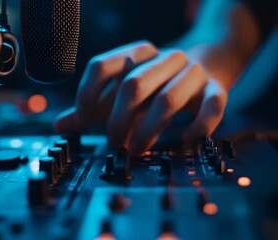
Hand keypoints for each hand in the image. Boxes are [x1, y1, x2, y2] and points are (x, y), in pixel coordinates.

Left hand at [55, 41, 227, 154]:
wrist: (209, 62)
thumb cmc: (158, 83)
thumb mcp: (122, 91)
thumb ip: (94, 108)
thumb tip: (60, 125)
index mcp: (135, 54)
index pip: (102, 66)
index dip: (88, 94)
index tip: (84, 119)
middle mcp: (163, 58)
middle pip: (132, 85)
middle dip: (118, 121)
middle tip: (113, 144)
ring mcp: (192, 71)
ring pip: (167, 100)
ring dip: (148, 131)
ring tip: (137, 149)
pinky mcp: (217, 88)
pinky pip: (212, 106)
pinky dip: (199, 126)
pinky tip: (187, 140)